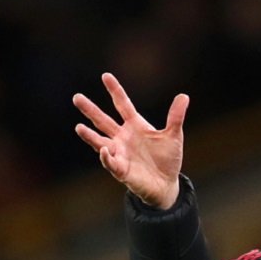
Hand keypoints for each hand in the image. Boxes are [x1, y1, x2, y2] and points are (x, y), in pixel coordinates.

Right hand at [73, 73, 188, 208]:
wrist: (166, 183)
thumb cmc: (168, 159)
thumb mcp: (174, 135)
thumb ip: (175, 117)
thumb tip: (184, 96)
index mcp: (135, 126)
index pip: (122, 104)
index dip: (115, 91)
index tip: (106, 76)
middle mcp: (123, 137)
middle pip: (103, 121)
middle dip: (91, 110)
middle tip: (77, 97)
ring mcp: (120, 153)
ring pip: (100, 141)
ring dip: (89, 135)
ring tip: (78, 127)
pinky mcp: (121, 169)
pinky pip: (111, 162)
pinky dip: (107, 156)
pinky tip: (104, 149)